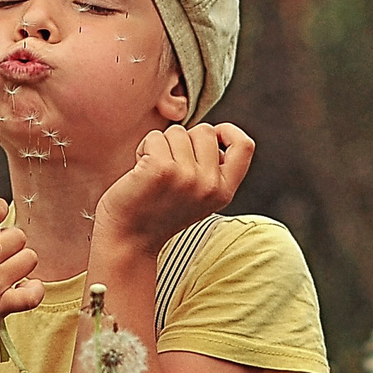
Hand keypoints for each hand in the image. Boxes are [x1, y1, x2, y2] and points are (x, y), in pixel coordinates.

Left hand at [93, 122, 253, 255]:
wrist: (128, 240)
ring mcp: (187, 177)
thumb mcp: (198, 196)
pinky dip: (143, 148)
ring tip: (154, 171)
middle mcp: (210, 185)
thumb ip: (212, 170)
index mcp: (223, 192)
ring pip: (178, 132)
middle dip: (184, 140)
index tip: (212, 136)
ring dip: (161, 145)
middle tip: (169, 164)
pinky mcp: (161, 169)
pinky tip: (140, 170)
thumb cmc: (157, 212)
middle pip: (205, 131)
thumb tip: (212, 134)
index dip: (229, 132)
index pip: (244, 146)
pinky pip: (155, 137)